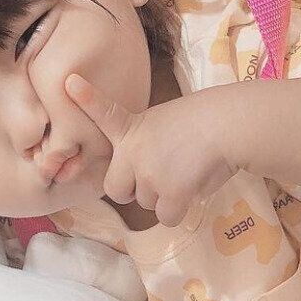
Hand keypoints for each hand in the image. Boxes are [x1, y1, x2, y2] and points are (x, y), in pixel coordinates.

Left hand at [67, 74, 236, 226]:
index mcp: (134, 128)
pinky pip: (167, 217)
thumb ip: (150, 144)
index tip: (70, 83)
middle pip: (117, 190)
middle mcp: (133, 152)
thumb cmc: (211, 123)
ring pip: (148, 204)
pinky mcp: (169, 194)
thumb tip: (159, 182)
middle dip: (133, 191)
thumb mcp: (168, 122)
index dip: (87, 100)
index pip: (104, 113)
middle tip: (158, 179)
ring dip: (165, 197)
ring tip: (188, 172)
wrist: (230, 126)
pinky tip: (194, 189)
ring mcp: (149, 175)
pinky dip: (181, 210)